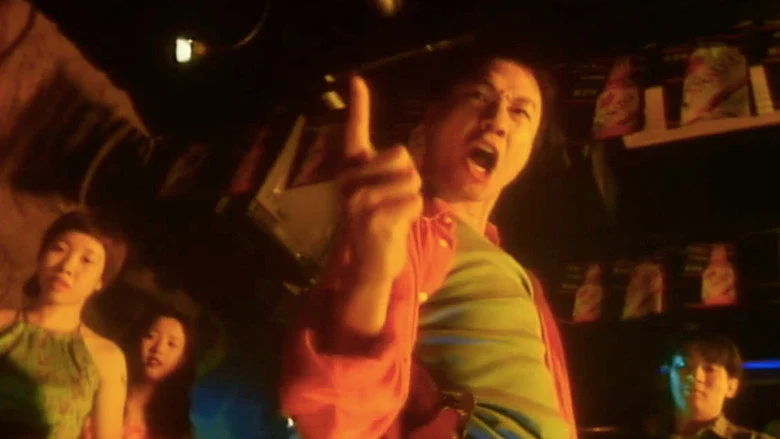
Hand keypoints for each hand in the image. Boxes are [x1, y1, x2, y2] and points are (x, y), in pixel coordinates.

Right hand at [337, 76, 422, 332]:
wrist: (372, 266)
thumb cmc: (384, 225)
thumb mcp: (383, 194)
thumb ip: (389, 173)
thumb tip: (403, 157)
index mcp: (352, 172)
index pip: (355, 132)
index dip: (358, 105)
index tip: (356, 80)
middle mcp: (349, 181)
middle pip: (402, 156)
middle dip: (410, 178)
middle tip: (395, 203)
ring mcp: (359, 199)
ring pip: (411, 179)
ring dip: (414, 198)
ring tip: (396, 216)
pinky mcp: (373, 217)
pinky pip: (414, 200)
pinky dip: (415, 214)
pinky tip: (397, 227)